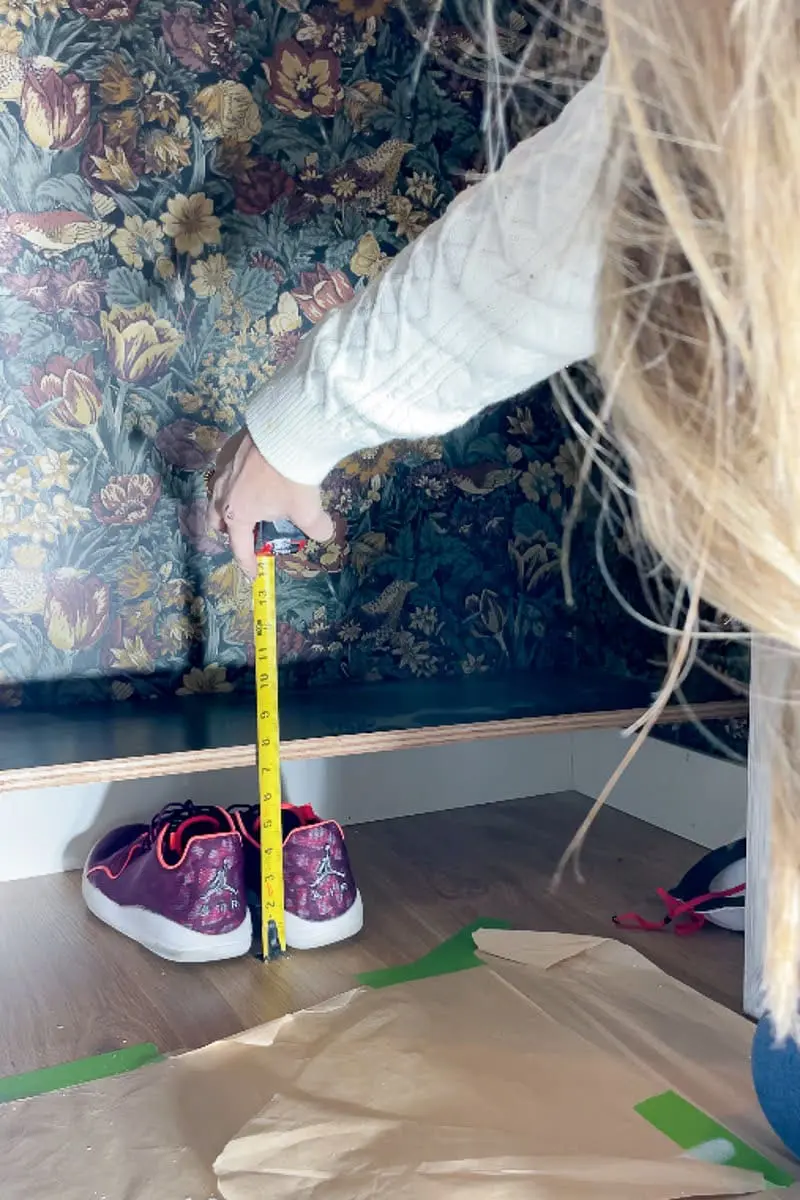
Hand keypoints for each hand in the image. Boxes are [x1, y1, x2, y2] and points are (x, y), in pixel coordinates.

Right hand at [207, 429, 333, 577]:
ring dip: (228, 504)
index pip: (239, 547)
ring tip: (246, 503)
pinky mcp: (227, 449)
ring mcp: (222, 470)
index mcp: (238, 515)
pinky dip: (233, 479)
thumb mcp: (309, 510)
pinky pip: (224, 471)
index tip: (253, 573)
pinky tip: (249, 474)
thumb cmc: (292, 478)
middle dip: (229, 531)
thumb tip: (324, 533)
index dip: (247, 563)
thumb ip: (316, 528)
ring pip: (216, 494)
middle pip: (217, 520)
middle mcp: (222, 494)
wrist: (285, 432)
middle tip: (247, 533)